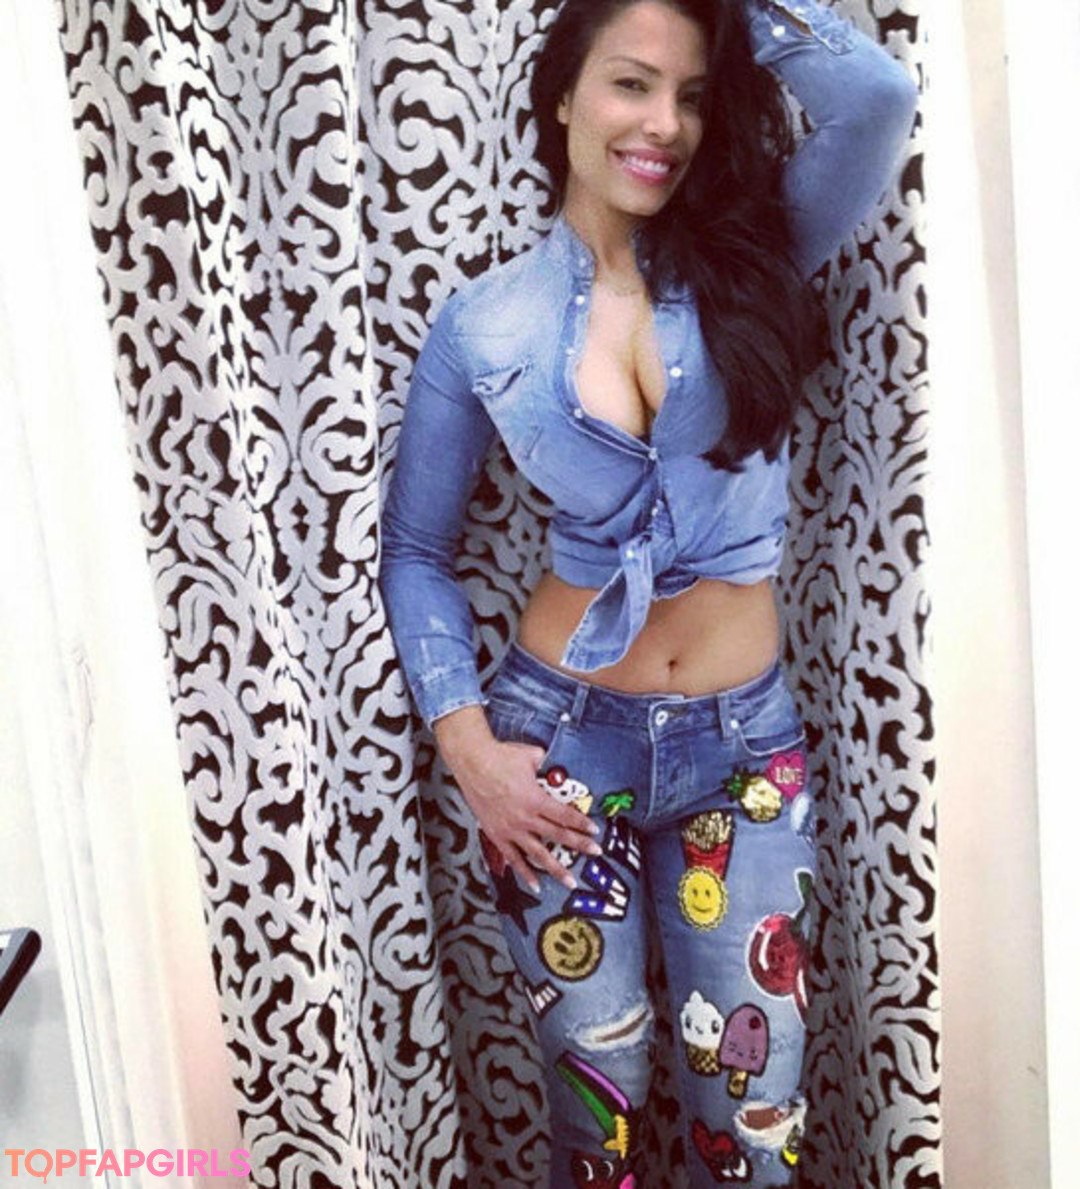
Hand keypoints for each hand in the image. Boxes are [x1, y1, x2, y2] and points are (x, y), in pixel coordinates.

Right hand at [437, 715, 602, 892]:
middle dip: (579, 845)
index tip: (594, 831)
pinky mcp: (497, 835)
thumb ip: (545, 765)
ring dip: (556, 869)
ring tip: (569, 881)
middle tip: (595, 853)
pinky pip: (514, 858)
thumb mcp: (531, 756)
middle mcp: (525, 818)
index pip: (565, 816)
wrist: (472, 762)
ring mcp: (511, 829)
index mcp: (536, 799)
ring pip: (538, 854)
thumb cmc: (500, 757)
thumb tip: (552, 765)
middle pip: (558, 835)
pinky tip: (535, 884)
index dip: (581, 824)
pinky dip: (525, 872)